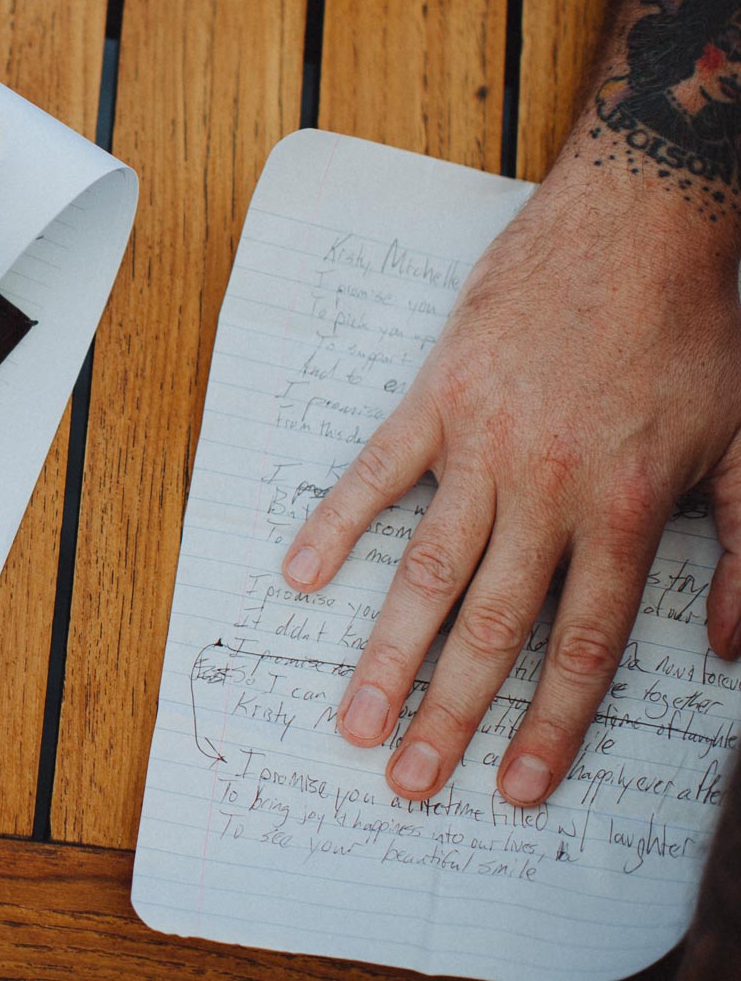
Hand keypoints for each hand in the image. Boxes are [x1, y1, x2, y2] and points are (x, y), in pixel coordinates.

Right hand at [281, 179, 740, 807]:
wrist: (646, 214)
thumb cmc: (699, 328)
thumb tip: (727, 647)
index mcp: (621, 510)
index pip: (582, 644)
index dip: (550, 724)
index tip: (516, 789)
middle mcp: (544, 489)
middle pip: (490, 626)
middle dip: (450, 714)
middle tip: (406, 781)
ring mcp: (480, 442)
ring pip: (426, 568)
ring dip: (387, 649)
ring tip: (352, 715)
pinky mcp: (437, 394)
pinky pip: (376, 471)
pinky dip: (337, 524)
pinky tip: (304, 578)